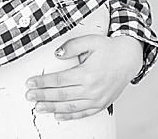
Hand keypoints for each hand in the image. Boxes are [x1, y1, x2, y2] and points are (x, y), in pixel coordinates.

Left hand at [25, 34, 142, 119]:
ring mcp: (97, 99)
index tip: (30, 82)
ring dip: (52, 108)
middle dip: (43, 95)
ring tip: (39, 107)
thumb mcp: (90, 41)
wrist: (129, 59)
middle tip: (29, 96)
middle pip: (62, 95)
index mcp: (87, 73)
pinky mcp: (101, 104)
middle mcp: (92, 89)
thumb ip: (72, 46)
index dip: (43, 82)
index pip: (59, 80)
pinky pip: (83, 113)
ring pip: (70, 107)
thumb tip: (57, 54)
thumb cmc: (109, 49)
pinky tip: (58, 115)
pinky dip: (69, 116)